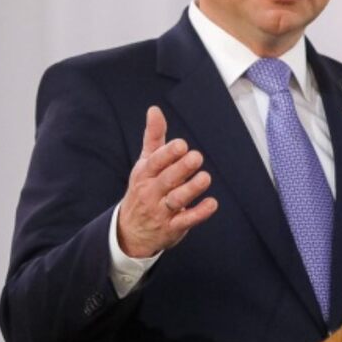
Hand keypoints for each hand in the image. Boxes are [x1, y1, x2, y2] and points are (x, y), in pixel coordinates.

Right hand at [117, 106, 217, 257]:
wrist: (130, 231)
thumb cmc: (143, 189)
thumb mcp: (145, 163)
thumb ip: (154, 137)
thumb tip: (155, 109)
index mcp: (144, 174)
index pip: (155, 163)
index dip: (167, 154)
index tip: (181, 144)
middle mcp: (151, 192)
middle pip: (167, 179)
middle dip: (181, 168)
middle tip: (197, 157)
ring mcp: (161, 211)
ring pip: (176, 199)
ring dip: (191, 189)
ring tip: (205, 178)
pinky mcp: (172, 227)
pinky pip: (186, 220)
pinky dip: (199, 213)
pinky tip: (212, 203)